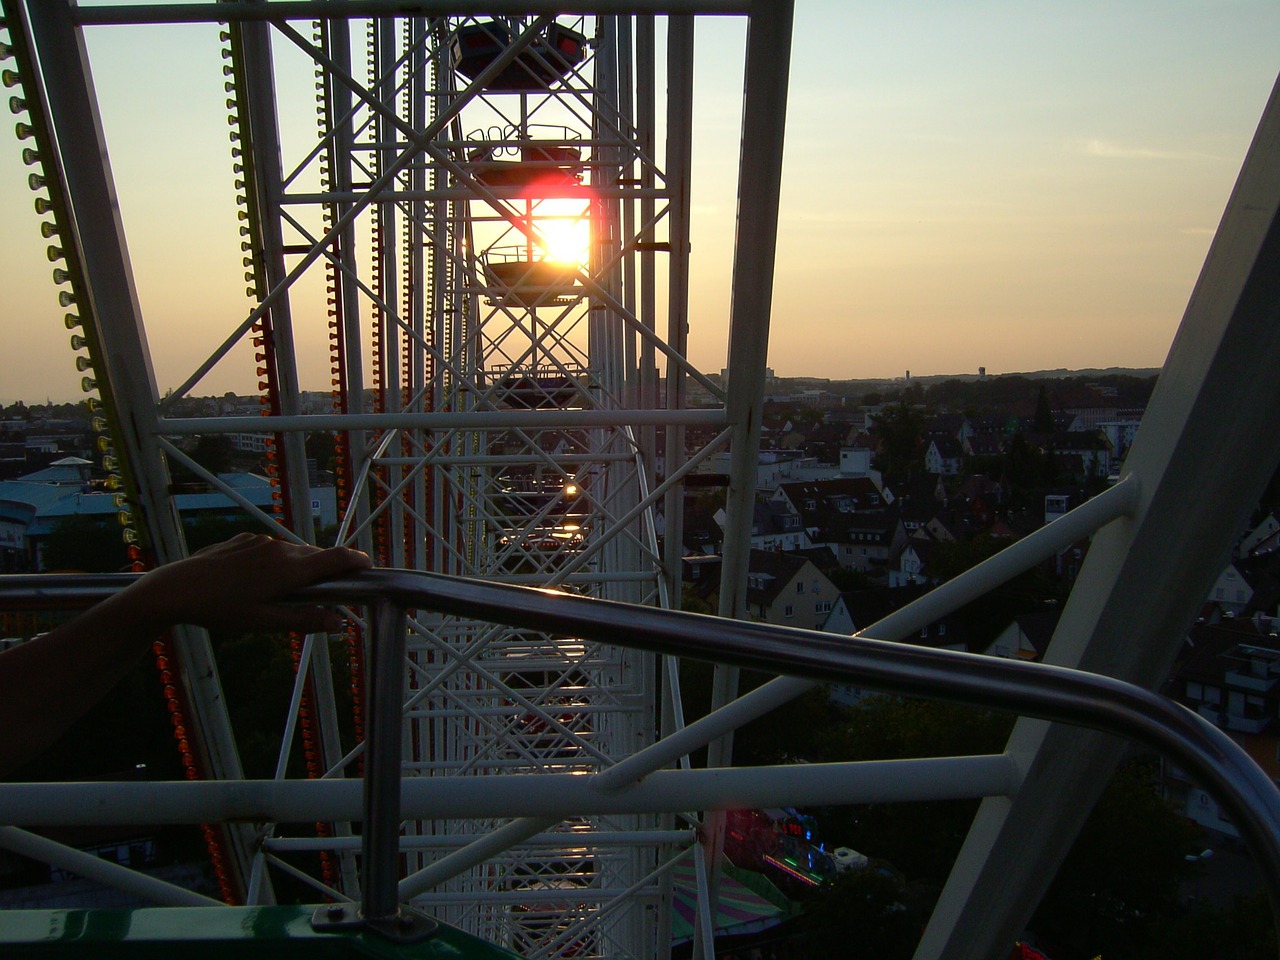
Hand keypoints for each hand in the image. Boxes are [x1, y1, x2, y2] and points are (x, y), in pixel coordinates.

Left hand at [127, 533, 371, 633]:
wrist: (175, 588)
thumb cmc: (219, 609)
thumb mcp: (263, 622)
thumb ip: (303, 620)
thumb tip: (338, 622)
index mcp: (289, 570)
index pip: (337, 558)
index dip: (358, 561)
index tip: (369, 568)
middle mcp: (279, 549)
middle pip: (316, 556)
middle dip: (325, 572)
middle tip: (324, 595)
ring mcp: (260, 542)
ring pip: (293, 553)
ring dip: (298, 569)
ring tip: (282, 593)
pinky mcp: (244, 539)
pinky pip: (271, 549)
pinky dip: (275, 562)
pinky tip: (255, 582)